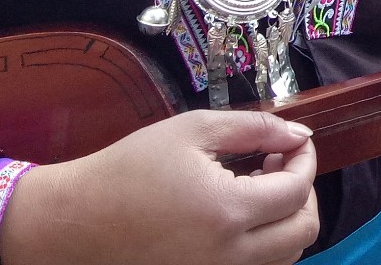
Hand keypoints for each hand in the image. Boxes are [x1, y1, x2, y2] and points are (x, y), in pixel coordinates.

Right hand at [0, 111, 318, 264]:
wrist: (75, 221)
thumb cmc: (129, 169)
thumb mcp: (193, 130)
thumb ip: (255, 128)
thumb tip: (299, 135)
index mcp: (227, 211)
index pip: (297, 190)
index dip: (305, 160)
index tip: (294, 143)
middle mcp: (229, 255)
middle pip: (303, 231)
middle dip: (304, 193)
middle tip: (279, 165)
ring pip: (285, 256)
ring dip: (287, 220)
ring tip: (259, 187)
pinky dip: (265, 244)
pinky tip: (241, 215)